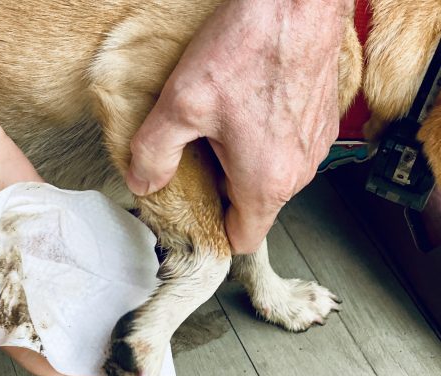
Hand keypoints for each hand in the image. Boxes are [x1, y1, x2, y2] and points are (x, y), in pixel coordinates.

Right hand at [0, 77, 107, 375]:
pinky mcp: (42, 210)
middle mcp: (4, 274)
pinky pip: (74, 241)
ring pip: (70, 286)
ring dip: (98, 311)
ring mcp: (26, 244)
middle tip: (128, 371)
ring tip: (134, 334)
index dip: (58, 371)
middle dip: (88, 350)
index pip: (23, 344)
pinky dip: (98, 260)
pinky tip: (124, 279)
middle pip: (56, 322)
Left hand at [127, 0, 349, 253]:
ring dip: (245, 163)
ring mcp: (314, 148)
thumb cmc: (252, 47)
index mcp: (265, 184)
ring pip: (271, 177)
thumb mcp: (182, 104)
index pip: (242, 239)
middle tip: (199, 156)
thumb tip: (142, 182)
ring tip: (222, 125)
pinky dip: (267, 139)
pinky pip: (288, 149)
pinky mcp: (321, 123)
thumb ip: (154, 153)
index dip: (216, 232)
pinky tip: (248, 107)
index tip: (198, 213)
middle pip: (254, 207)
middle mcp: (297, 173)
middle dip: (224, 190)